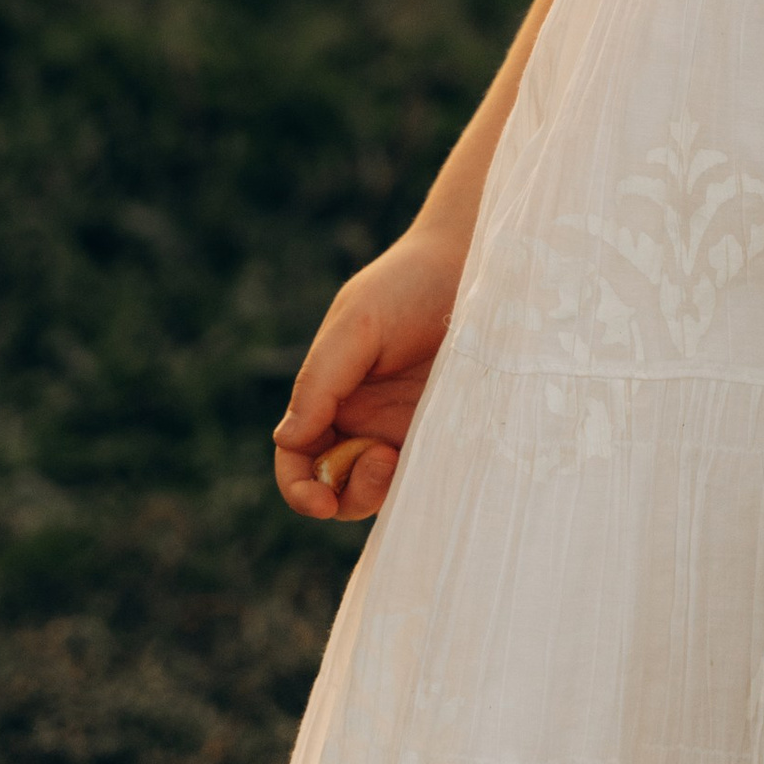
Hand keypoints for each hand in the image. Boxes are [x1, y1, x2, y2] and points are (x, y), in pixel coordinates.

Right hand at [272, 225, 468, 522]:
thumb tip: (286, 441)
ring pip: (380, 490)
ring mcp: (407, 429)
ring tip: (400, 454)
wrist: (477, 262)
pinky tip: (435, 457)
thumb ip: (319, 382)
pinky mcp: (448, 431)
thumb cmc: (409, 285)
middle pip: (337, 486)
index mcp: (331, 396)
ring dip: (381, 490)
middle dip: (346, 492)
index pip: (299, 458)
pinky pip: (427, 474)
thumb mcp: (357, 324)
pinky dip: (423, 482)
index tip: (319, 501)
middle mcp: (365, 420)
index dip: (299, 489)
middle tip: (380, 458)